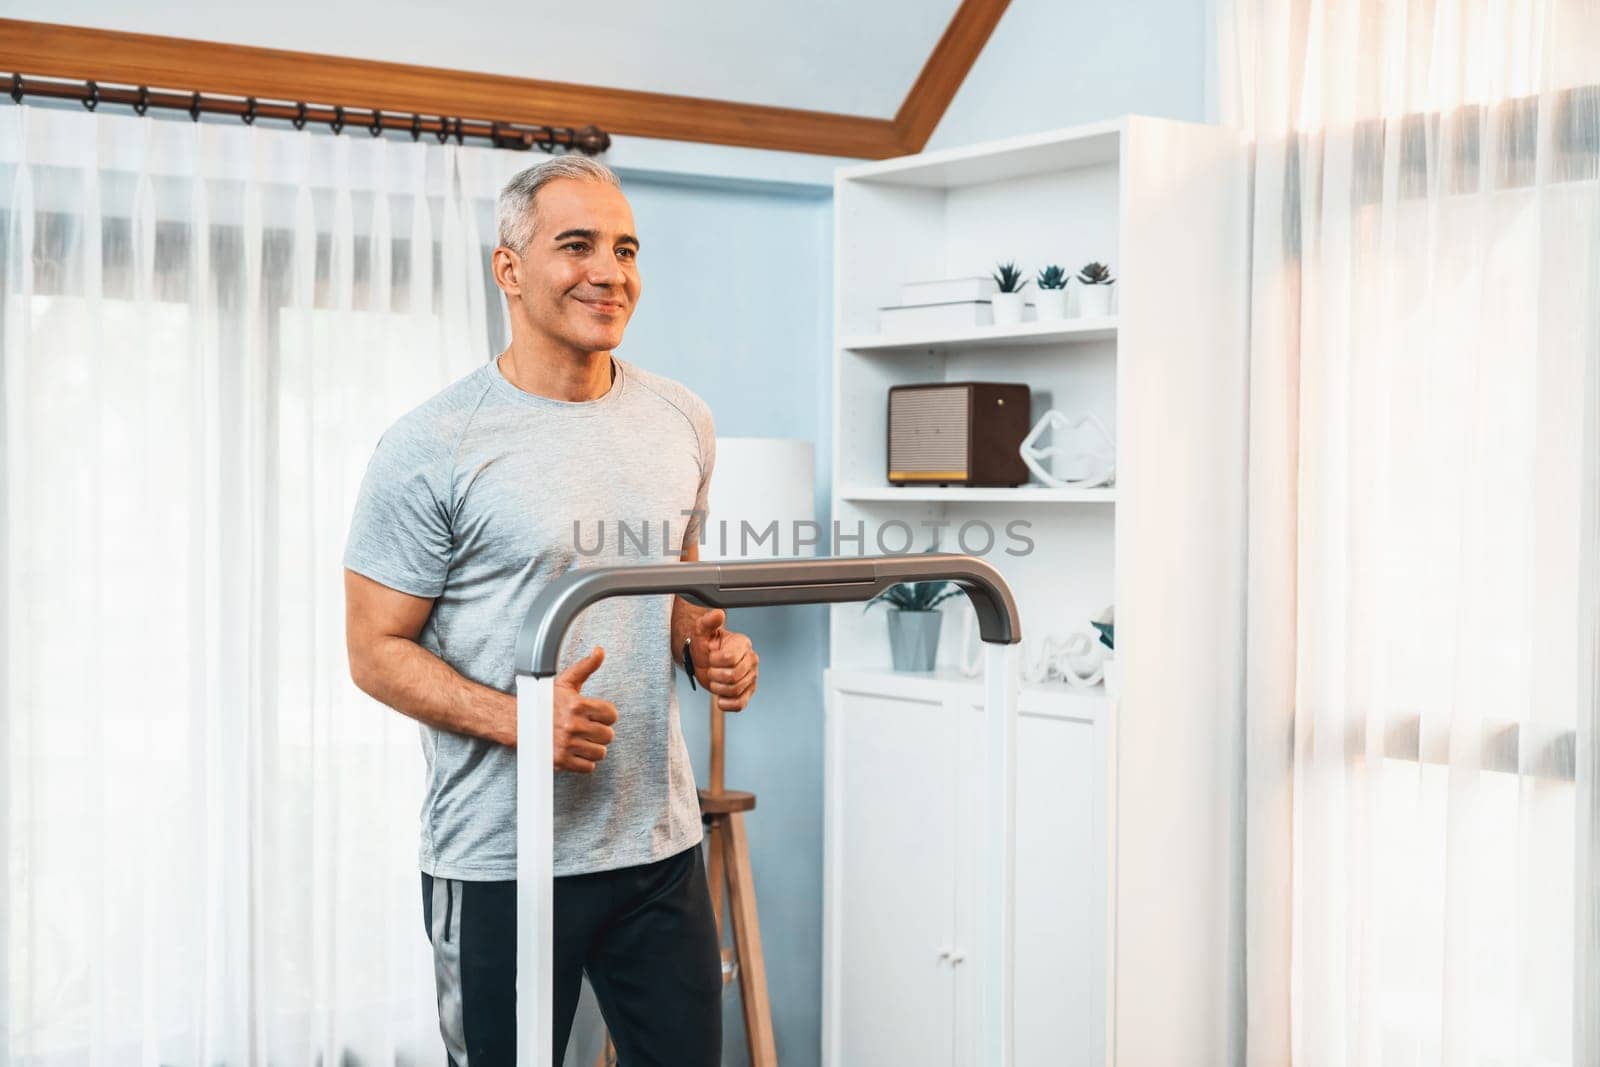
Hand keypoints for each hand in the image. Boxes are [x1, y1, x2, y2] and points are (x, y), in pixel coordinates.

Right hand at [553, 646, 617, 773]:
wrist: (519, 723)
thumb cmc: (545, 702)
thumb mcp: (566, 682)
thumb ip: (586, 667)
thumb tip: (600, 651)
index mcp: (577, 705)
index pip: (611, 715)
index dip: (607, 715)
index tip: (598, 715)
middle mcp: (573, 726)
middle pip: (608, 735)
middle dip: (601, 732)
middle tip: (589, 728)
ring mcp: (567, 745)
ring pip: (600, 752)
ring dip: (594, 747)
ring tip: (583, 740)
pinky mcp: (561, 761)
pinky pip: (589, 767)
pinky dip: (585, 762)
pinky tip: (577, 752)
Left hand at [690, 609, 758, 711]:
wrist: (703, 659)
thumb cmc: (704, 645)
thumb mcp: (702, 631)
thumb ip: (709, 621)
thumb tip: (717, 614)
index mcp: (743, 644)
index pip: (729, 659)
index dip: (714, 661)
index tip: (711, 656)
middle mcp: (751, 660)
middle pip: (733, 677)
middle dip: (715, 676)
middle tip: (711, 670)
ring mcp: (752, 677)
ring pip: (735, 691)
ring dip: (717, 688)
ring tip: (715, 680)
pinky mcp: (748, 692)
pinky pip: (740, 705)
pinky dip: (726, 703)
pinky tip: (720, 696)